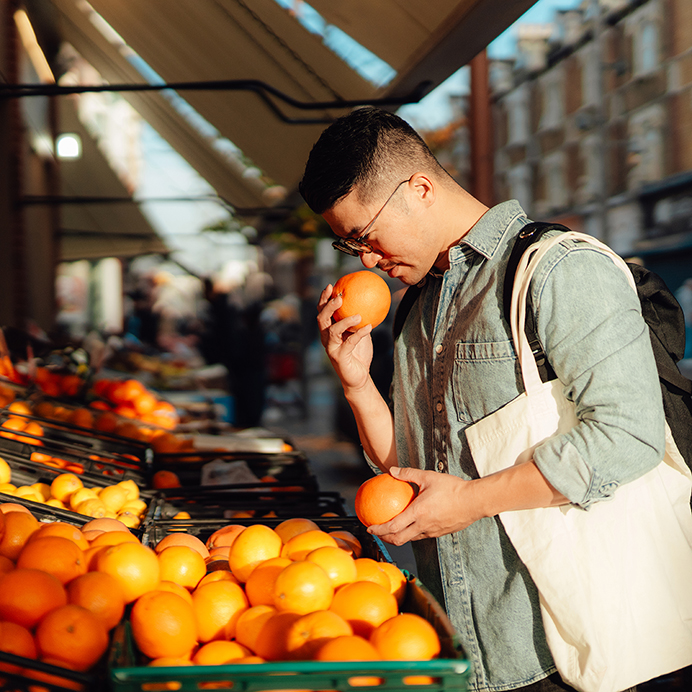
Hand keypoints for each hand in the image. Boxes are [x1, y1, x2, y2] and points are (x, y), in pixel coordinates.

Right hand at [316, 284, 373, 389]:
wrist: (359, 377)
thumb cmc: (359, 353)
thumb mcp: (360, 332)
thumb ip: (361, 319)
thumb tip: (371, 299)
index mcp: (328, 330)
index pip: (322, 311)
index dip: (324, 298)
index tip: (331, 285)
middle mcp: (326, 338)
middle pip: (322, 318)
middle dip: (328, 306)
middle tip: (339, 297)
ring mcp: (331, 348)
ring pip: (332, 331)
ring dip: (345, 321)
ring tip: (358, 314)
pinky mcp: (339, 357)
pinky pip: (349, 343)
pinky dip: (359, 334)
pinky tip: (369, 326)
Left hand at [367, 466, 484, 544]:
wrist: (475, 501)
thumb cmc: (453, 488)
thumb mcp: (429, 477)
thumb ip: (409, 473)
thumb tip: (392, 470)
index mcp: (419, 513)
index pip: (393, 527)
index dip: (379, 530)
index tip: (369, 527)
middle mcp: (424, 526)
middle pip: (399, 539)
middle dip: (385, 539)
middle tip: (377, 532)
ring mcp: (433, 532)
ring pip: (411, 539)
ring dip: (398, 537)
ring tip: (391, 530)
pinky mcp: (440, 533)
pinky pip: (422, 535)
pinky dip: (412, 533)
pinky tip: (411, 523)